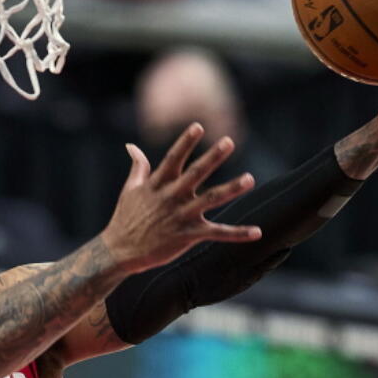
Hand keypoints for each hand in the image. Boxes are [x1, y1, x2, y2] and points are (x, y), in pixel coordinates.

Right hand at [101, 124, 261, 273]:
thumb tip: (132, 147)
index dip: (185, 142)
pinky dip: (237, 234)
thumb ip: (138, 166)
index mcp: (157, 184)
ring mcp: (180, 216)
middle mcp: (171, 197)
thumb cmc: (125, 218)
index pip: (173, 159)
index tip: (198, 126)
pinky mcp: (187, 236)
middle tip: (228, 141)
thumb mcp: (129, 190)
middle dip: (212, 157)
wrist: (119, 251)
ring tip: (249, 179)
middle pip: (195, 174)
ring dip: (231, 189)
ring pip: (210, 200)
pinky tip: (257, 232)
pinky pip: (217, 233)